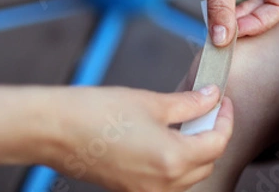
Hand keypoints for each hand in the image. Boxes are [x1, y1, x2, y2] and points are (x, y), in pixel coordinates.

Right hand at [16, 86, 232, 191]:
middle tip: (209, 109)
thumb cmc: (96, 113)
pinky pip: (166, 181)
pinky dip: (175, 162)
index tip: (223, 102)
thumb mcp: (152, 101)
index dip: (225, 119)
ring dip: (195, 150)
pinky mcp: (130, 190)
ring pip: (188, 175)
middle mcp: (162, 184)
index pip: (217, 143)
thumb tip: (211, 97)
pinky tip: (167, 137)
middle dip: (212, 135)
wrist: (53, 130)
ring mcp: (145, 191)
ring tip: (189, 122)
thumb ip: (189, 103)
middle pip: (206, 163)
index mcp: (172, 160)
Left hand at [181, 0, 278, 45]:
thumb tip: (221, 41)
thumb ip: (222, 8)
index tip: (234, 33)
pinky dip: (234, 1)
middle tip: (224, 31)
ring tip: (220, 20)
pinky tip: (221, 7)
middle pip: (271, 4)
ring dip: (240, 12)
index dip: (260, 23)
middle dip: (248, 19)